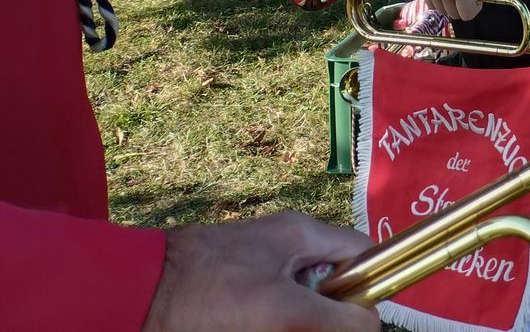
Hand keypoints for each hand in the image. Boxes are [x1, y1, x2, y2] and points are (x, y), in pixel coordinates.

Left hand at [141, 211, 378, 331]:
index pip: (361, 253)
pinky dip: (270, 326)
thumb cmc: (206, 295)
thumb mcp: (279, 309)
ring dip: (297, 327)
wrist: (128, 293)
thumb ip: (333, 318)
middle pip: (330, 286)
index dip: (370, 287)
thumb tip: (374, 326)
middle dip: (326, 320)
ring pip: (296, 306)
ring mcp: (255, 269)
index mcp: (301, 234)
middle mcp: (283, 247)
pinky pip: (268, 314)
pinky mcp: (230, 294)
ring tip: (279, 331)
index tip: (359, 325)